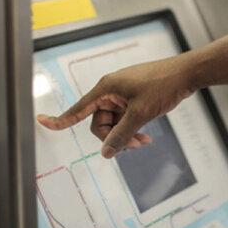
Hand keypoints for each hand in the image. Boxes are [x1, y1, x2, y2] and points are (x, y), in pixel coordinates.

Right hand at [36, 55, 196, 157]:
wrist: (187, 74)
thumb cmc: (163, 85)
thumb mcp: (140, 113)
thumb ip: (121, 134)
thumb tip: (106, 153)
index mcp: (107, 88)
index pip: (78, 108)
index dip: (60, 119)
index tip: (41, 121)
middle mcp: (111, 90)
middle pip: (99, 123)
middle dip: (113, 137)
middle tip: (134, 145)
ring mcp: (123, 94)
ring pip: (114, 123)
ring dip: (125, 135)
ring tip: (144, 142)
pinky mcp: (134, 98)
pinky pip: (125, 119)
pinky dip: (132, 129)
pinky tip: (146, 138)